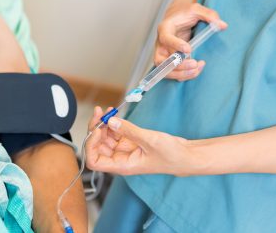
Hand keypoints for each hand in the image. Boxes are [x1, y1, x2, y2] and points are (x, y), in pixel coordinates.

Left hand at [86, 107, 202, 175]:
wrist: (184, 155)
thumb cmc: (171, 156)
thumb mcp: (150, 141)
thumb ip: (129, 131)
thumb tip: (111, 121)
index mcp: (122, 165)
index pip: (94, 161)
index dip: (91, 145)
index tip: (98, 129)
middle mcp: (120, 158)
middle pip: (98, 146)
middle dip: (96, 129)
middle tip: (99, 113)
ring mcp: (125, 149)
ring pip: (106, 137)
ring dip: (103, 123)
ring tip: (106, 110)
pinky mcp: (130, 141)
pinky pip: (116, 132)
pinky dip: (113, 122)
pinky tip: (114, 113)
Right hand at [155, 0, 227, 80]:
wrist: (176, 19)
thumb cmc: (184, 14)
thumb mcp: (196, 9)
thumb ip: (209, 15)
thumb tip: (222, 26)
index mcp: (164, 29)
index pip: (165, 39)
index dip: (176, 45)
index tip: (189, 49)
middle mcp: (160, 44)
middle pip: (162, 60)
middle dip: (178, 65)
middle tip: (194, 64)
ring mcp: (163, 55)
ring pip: (166, 71)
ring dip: (181, 74)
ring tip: (197, 69)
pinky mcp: (168, 62)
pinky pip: (173, 73)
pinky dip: (185, 75)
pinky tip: (197, 69)